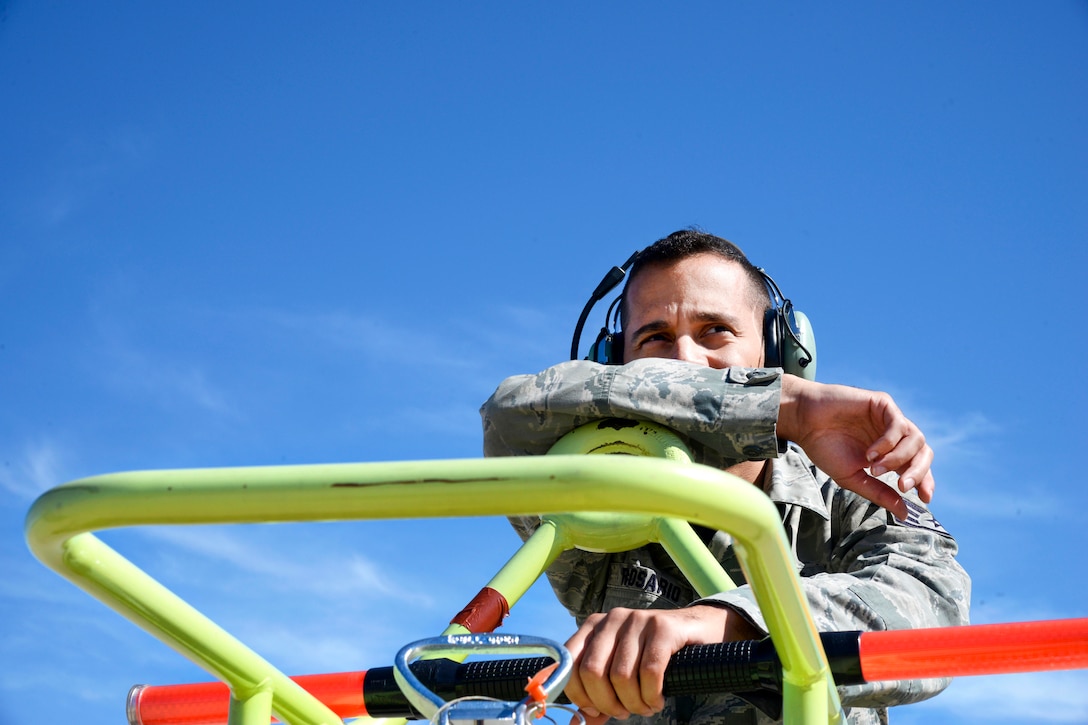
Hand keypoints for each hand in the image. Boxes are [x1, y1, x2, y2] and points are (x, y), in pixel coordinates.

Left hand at [563, 605, 759, 723]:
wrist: (697, 629)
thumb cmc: (652, 654)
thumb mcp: (621, 670)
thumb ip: (598, 695)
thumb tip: (579, 722)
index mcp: (594, 626)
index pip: (570, 664)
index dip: (580, 695)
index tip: (596, 711)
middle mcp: (612, 619)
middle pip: (593, 672)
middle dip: (608, 703)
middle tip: (625, 713)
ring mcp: (637, 620)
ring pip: (622, 676)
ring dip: (634, 703)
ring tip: (645, 707)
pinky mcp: (662, 627)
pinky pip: (649, 672)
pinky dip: (652, 695)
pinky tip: (658, 700)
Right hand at [777, 375, 934, 518]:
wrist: (804, 422)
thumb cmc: (824, 447)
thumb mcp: (853, 477)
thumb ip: (878, 492)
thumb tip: (904, 514)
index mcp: (889, 452)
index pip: (917, 466)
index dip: (925, 481)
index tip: (924, 499)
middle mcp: (893, 435)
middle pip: (923, 452)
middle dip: (918, 472)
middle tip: (903, 486)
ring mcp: (889, 418)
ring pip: (916, 439)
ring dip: (898, 458)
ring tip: (874, 468)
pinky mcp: (882, 404)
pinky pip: (898, 425)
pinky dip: (888, 443)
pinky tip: (870, 452)